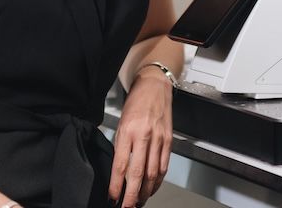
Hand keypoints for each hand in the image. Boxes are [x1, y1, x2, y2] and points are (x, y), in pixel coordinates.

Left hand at [109, 68, 172, 206]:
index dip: (116, 185)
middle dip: (132, 195)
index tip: (112, 197)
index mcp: (128, 131)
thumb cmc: (135, 103)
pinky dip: (158, 181)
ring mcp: (159, 139)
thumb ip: (121, 146)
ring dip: (145, 192)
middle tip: (126, 207)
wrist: (155, 86)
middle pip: (138, 174)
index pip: (121, 165)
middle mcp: (144, 136)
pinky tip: (151, 188)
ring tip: (138, 202)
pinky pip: (164, 166)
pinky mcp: (169, 141)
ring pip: (153, 174)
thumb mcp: (121, 123)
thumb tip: (119, 171)